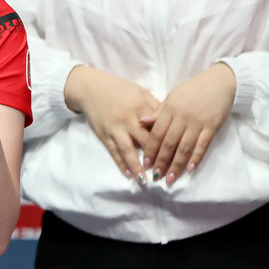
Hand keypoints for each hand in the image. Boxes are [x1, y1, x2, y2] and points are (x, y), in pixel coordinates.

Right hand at [64, 66, 159, 181]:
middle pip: (145, 141)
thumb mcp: (141, 92)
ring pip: (128, 150)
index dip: (168, 142)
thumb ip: (155, 106)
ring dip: (136, 166)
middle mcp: (128, 119)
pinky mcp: (104, 134)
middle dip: (155, 158)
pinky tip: (128, 174)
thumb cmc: (119, 89)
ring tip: (145, 180)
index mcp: (141, 107)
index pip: (158, 128)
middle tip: (164, 173)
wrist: (90, 88)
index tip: (177, 155)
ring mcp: (115, 128)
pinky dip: (120, 163)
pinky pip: (113, 151)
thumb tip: (170, 122)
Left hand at [141, 63, 234, 184]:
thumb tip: (142, 122)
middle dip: (161, 161)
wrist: (220, 82)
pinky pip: (203, 145)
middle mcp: (182, 117)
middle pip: (169, 143)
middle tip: (156, 176)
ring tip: (170, 178)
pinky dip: (196, 158)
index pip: (157, 133)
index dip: (151, 149)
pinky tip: (190, 169)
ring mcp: (198, 122)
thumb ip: (158, 111)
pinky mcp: (212, 126)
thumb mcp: (173, 96)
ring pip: (184, 147)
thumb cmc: (193, 89)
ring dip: (176, 165)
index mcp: (170, 108)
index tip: (145, 163)